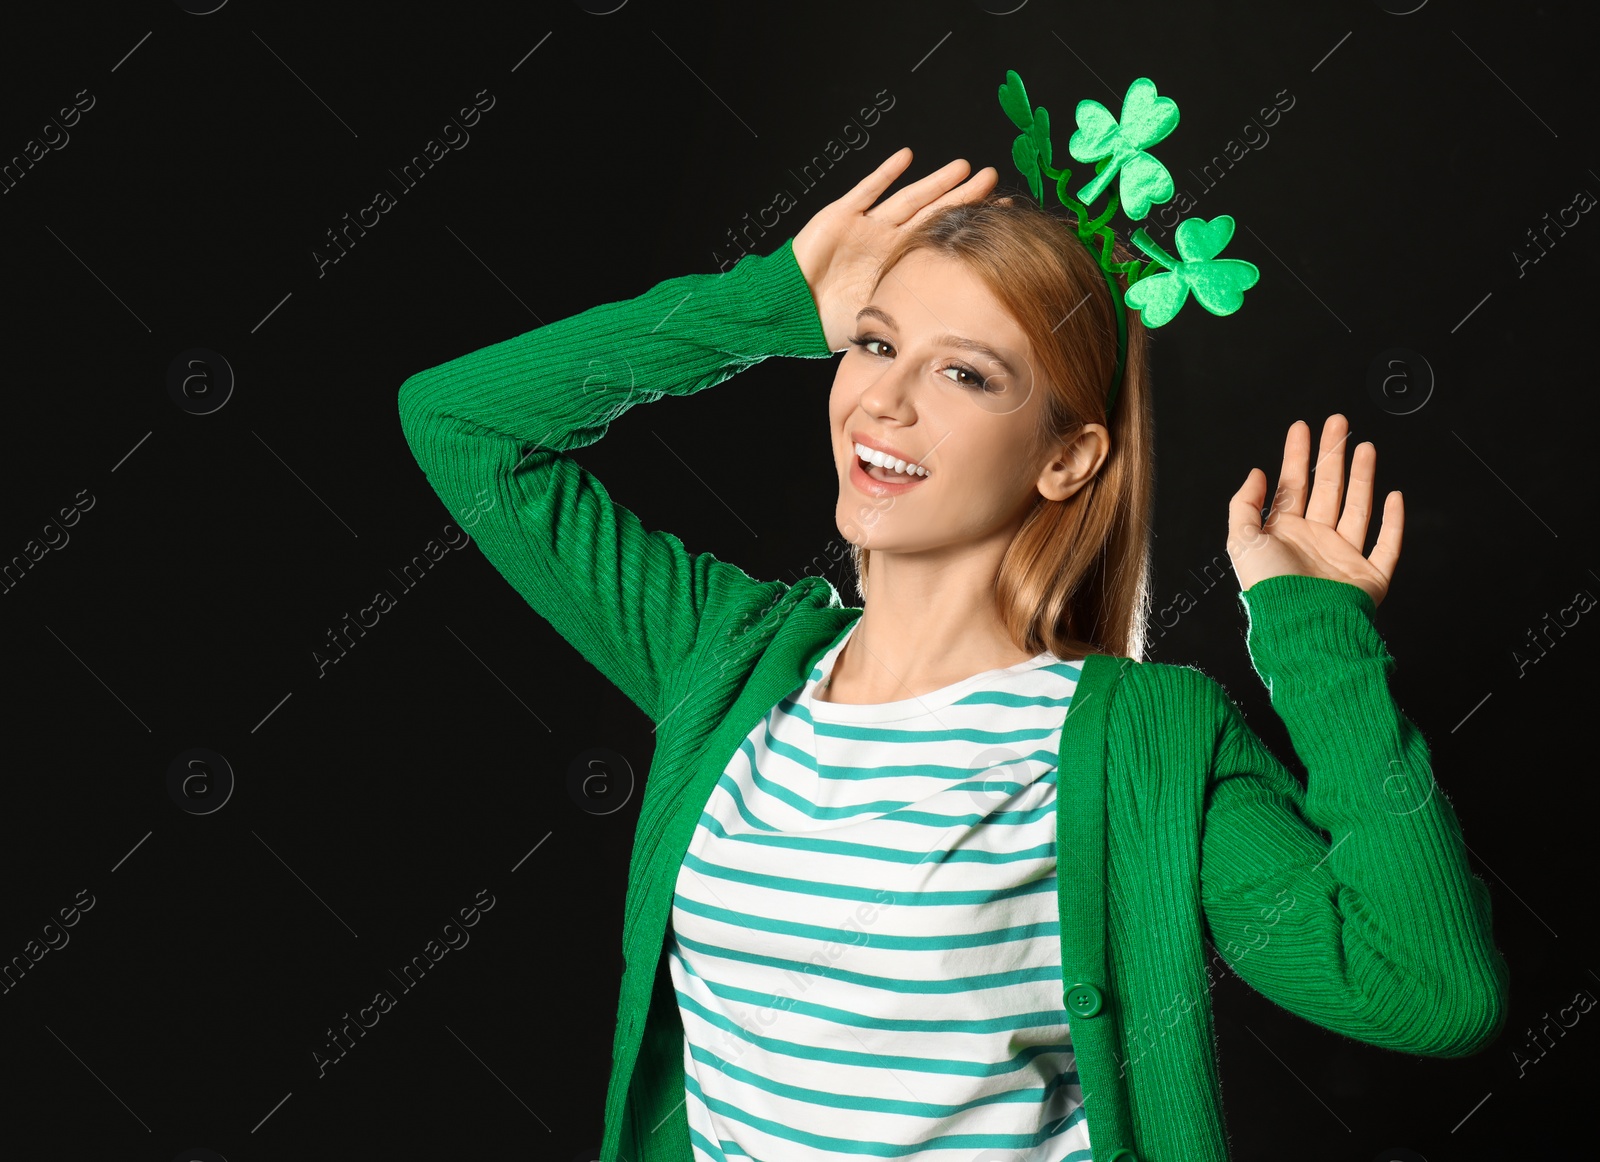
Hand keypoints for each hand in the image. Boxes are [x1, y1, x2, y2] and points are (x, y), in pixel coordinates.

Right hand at [791, 147, 997, 351]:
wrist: (794, 311)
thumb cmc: (834, 319)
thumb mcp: (883, 314)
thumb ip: (913, 306)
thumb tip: (961, 317)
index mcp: (900, 262)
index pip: (942, 237)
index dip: (969, 222)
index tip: (1000, 210)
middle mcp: (887, 240)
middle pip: (932, 211)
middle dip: (961, 195)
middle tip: (992, 176)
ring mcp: (866, 226)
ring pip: (907, 198)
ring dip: (933, 183)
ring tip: (963, 167)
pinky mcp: (840, 216)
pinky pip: (866, 191)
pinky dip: (885, 174)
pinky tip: (907, 157)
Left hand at [1227, 414, 1402, 606]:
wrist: (1300, 627)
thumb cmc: (1269, 588)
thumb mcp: (1241, 540)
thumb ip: (1244, 504)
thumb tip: (1255, 473)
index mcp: (1284, 534)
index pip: (1292, 485)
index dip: (1296, 455)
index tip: (1302, 427)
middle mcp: (1314, 542)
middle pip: (1326, 488)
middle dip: (1332, 454)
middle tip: (1338, 422)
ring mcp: (1343, 558)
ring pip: (1357, 508)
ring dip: (1362, 477)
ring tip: (1365, 447)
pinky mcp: (1368, 576)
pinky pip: (1386, 545)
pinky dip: (1393, 522)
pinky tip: (1394, 496)